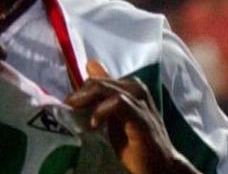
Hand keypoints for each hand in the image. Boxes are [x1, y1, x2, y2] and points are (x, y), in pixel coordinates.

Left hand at [66, 61, 198, 173]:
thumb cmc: (135, 139)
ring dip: (88, 98)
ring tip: (75, 109)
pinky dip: (102, 110)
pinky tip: (93, 123)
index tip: (67, 102)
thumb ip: (103, 92)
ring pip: (109, 89)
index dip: (80, 88)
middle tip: (66, 105)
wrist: (160, 165)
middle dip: (80, 93)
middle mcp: (136, 89)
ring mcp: (141, 103)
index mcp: (129, 87)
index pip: (98, 79)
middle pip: (101, 82)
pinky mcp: (142, 118)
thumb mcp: (114, 114)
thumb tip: (90, 65)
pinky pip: (120, 103)